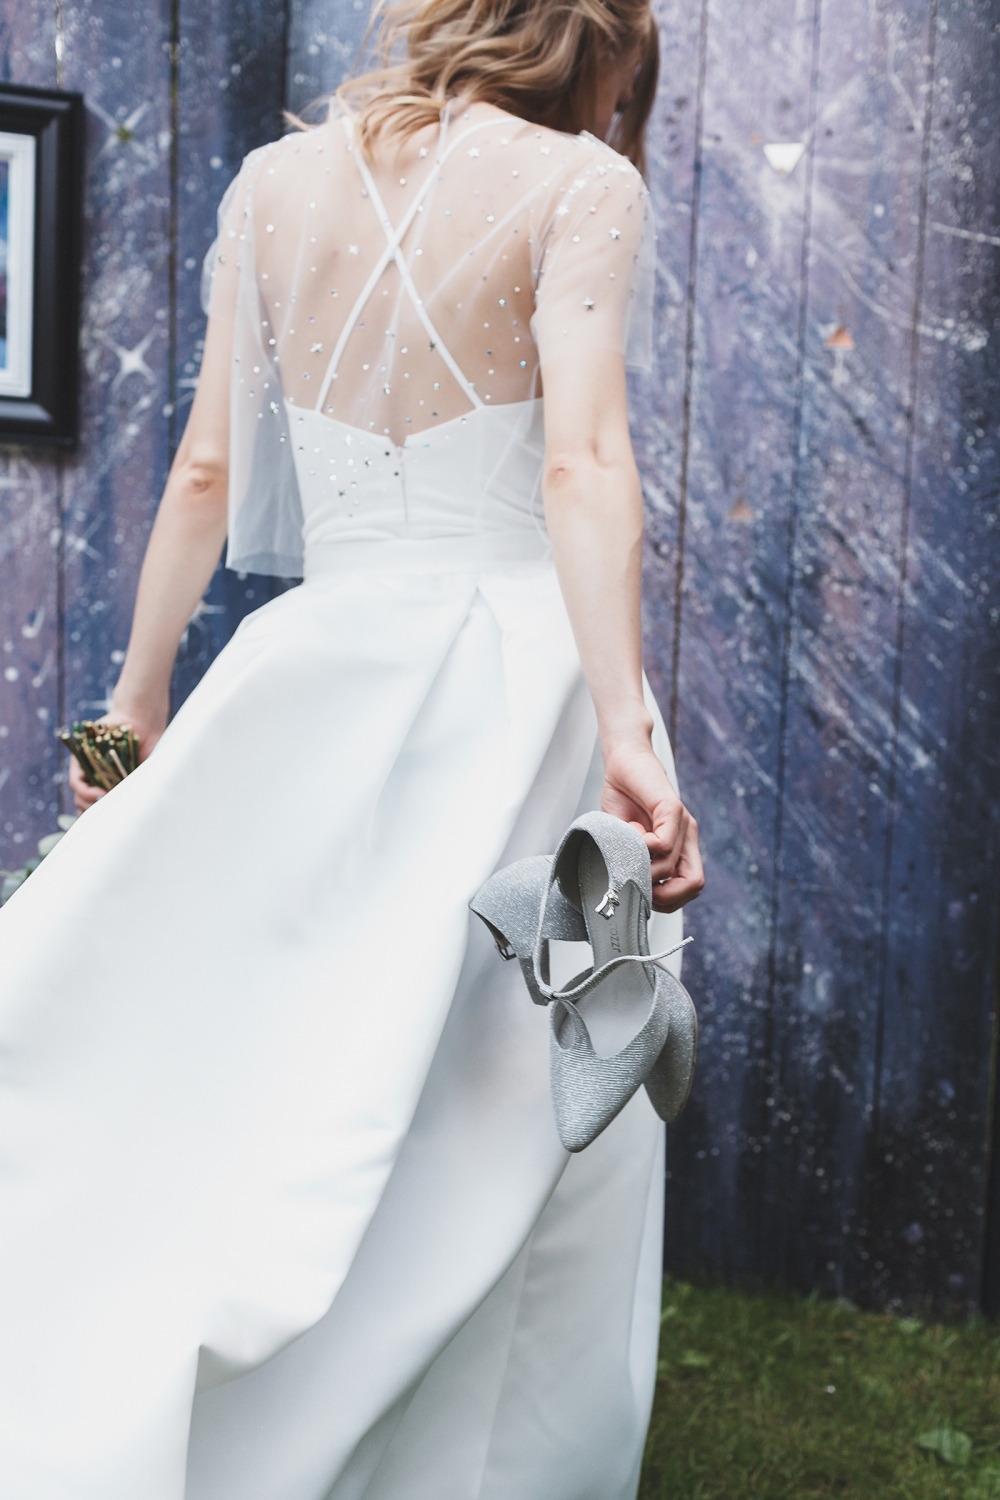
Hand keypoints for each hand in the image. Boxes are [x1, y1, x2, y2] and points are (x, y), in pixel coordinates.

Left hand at [68, 702, 165, 814]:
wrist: (143, 722)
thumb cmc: (151, 747)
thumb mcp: (148, 774)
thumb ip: (139, 792)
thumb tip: (134, 820)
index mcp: (115, 786)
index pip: (100, 811)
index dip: (100, 824)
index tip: (108, 831)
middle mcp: (100, 780)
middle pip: (86, 808)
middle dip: (93, 817)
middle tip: (105, 821)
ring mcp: (90, 770)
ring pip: (79, 798)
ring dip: (89, 806)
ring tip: (104, 805)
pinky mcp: (81, 759)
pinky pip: (76, 781)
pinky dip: (84, 791)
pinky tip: (97, 794)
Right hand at [601, 739, 704, 913]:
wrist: (624, 763)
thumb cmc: (624, 802)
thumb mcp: (628, 842)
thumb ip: (637, 863)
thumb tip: (635, 890)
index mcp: (681, 847)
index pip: (691, 887)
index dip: (669, 900)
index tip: (643, 895)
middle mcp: (687, 837)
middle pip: (694, 884)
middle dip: (664, 896)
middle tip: (638, 884)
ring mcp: (682, 822)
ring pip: (672, 866)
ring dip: (644, 865)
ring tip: (628, 846)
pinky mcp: (672, 806)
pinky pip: (664, 842)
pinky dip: (643, 845)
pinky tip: (631, 831)